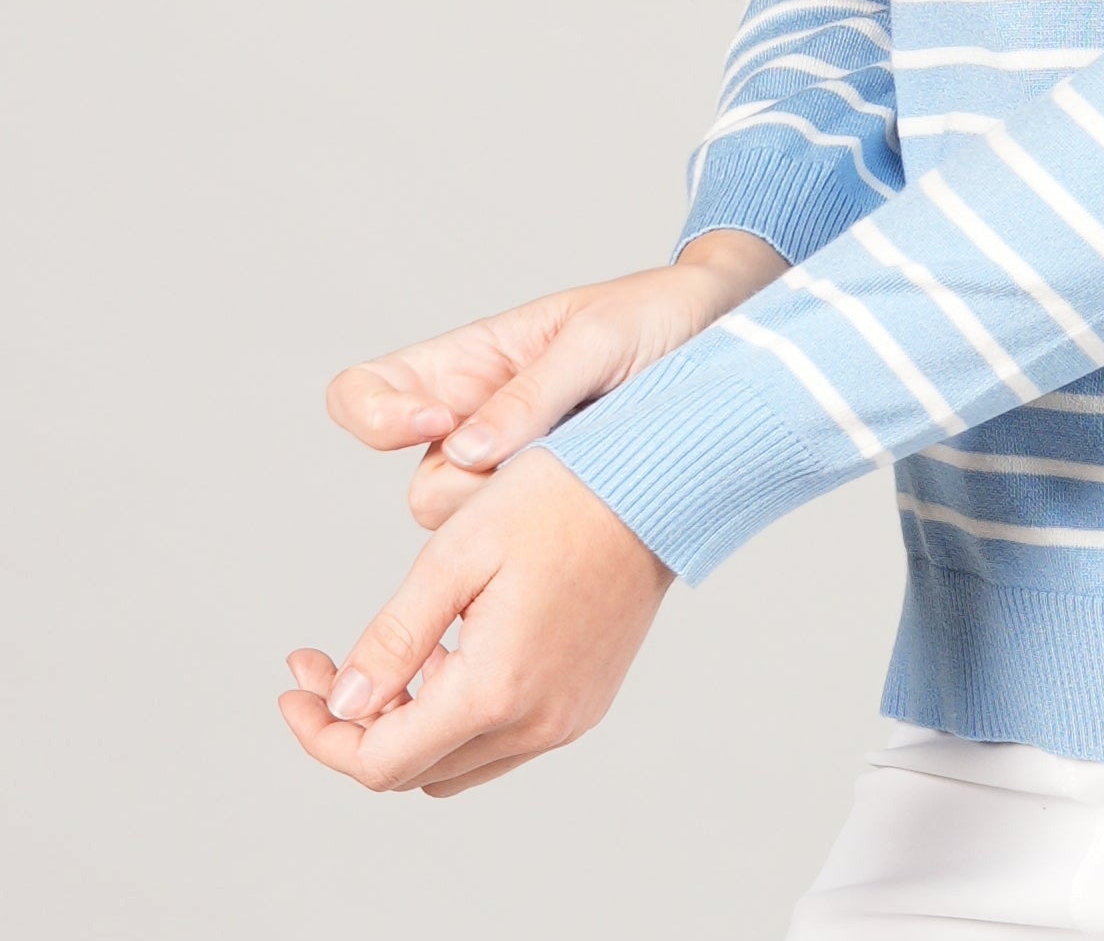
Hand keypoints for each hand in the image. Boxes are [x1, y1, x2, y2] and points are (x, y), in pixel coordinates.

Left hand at [281, 449, 670, 795]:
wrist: (662, 481)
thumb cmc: (562, 496)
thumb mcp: (458, 551)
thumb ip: (395, 637)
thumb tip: (342, 707)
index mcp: (497, 689)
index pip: (379, 760)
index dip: (321, 734)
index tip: (293, 681)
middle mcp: (536, 722)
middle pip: (412, 770)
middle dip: (354, 725)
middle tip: (325, 664)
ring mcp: (567, 717)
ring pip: (455, 764)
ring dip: (405, 725)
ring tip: (388, 656)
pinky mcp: (585, 701)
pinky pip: (502, 740)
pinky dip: (457, 715)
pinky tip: (448, 652)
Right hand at [326, 231, 785, 525]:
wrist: (726, 343)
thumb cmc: (656, 319)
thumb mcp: (598, 340)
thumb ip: (534, 391)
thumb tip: (467, 450)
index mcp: (468, 366)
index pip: (364, 393)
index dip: (377, 416)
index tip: (436, 420)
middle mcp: (474, 427)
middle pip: (426, 493)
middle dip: (479, 491)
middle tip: (553, 459)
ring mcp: (512, 478)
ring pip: (471, 539)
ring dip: (527, 520)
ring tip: (598, 476)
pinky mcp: (552, 518)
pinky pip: (520, 557)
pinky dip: (551, 550)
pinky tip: (601, 525)